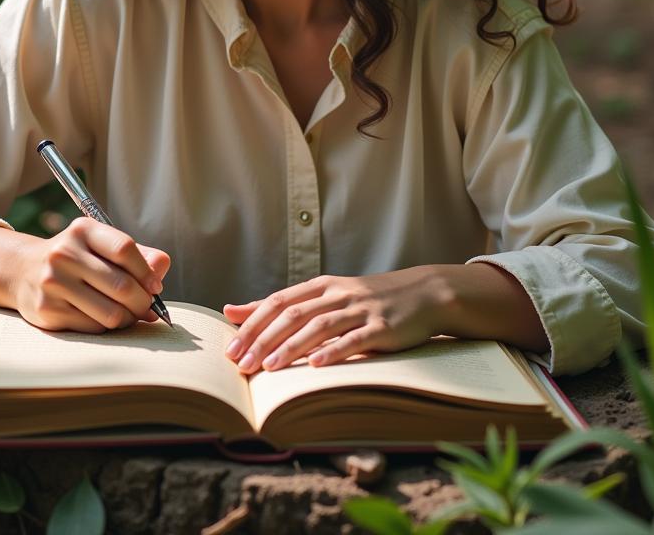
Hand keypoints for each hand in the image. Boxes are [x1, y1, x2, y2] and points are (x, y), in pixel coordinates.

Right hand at [12, 217, 170, 333]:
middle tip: (148, 308)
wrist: (23, 271)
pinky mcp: (47, 310)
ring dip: (129, 318)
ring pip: (111, 313)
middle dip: (143, 302)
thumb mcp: (102, 245)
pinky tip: (104, 318)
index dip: (147, 272)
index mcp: (83, 230)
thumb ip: (138, 254)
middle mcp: (64, 253)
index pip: (124, 249)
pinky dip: (108, 327)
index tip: (156, 286)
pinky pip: (93, 327)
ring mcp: (53, 283)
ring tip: (129, 314)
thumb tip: (162, 269)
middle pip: (122, 285)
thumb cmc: (77, 258)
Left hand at [222, 266, 453, 372]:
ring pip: (319, 326)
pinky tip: (316, 365)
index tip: (230, 350)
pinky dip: (334, 351)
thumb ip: (282, 306)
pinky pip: (355, 340)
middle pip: (293, 315)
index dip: (252, 325)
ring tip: (269, 368)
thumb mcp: (325, 296)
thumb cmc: (367, 300)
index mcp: (321, 286)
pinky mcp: (382, 327)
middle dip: (264, 340)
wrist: (423, 293)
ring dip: (292, 348)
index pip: (278, 302)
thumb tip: (232, 311)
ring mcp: (360, 309)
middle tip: (242, 365)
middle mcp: (337, 294)